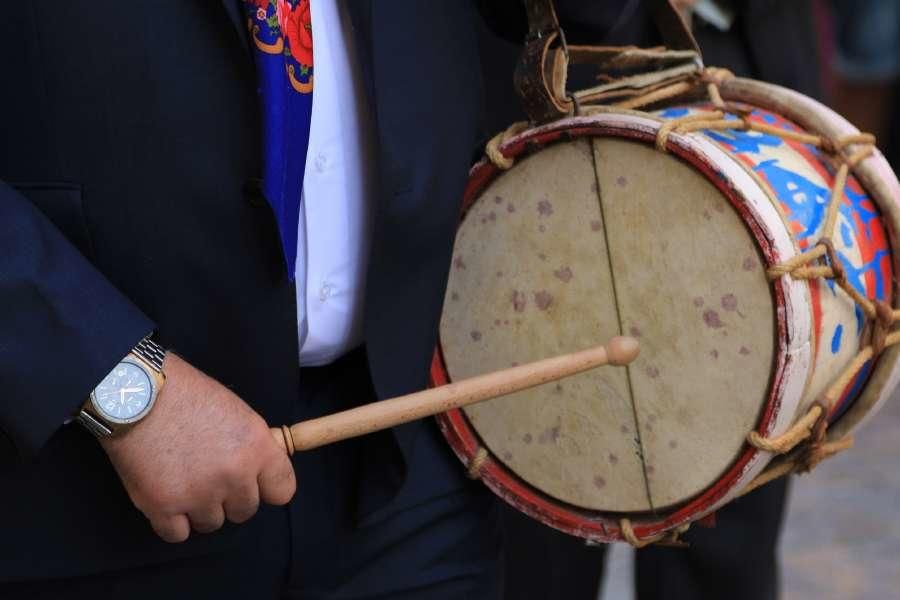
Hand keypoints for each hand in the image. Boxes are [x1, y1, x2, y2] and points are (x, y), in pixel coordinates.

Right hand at [99, 353, 295, 542]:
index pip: (283, 490)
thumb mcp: (238, 413)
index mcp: (257, 448)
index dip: (268, 487)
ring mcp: (199, 494)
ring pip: (212, 523)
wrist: (136, 393)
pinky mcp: (162, 507)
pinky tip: (167, 497)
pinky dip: (172, 521)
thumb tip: (259, 472)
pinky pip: (178, 534)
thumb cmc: (187, 394)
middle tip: (210, 475)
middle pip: (246, 510)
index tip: (255, 482)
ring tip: (184, 480)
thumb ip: (253, 447)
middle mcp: (234, 476)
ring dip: (200, 509)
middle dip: (231, 497)